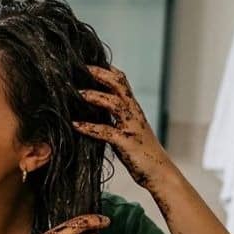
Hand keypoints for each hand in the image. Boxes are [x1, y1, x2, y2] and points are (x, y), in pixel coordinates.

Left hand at [71, 64, 173, 188]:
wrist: (158, 172)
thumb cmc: (139, 152)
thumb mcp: (126, 130)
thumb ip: (113, 118)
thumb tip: (92, 110)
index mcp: (133, 109)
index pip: (122, 82)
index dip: (107, 70)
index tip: (89, 61)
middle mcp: (134, 113)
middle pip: (120, 86)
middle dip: (102, 75)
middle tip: (82, 67)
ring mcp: (131, 127)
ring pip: (115, 104)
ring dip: (95, 97)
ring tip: (77, 93)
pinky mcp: (126, 142)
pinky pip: (106, 132)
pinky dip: (90, 127)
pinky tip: (75, 125)